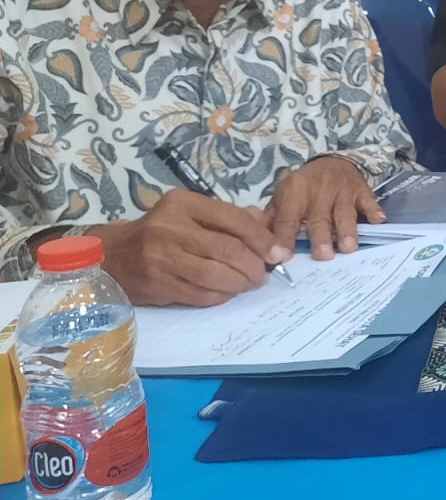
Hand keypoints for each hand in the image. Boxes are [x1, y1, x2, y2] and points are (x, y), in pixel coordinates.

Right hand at [96, 190, 285, 306]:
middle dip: (254, 266)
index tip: (278, 253)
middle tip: (263, 274)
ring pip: (215, 275)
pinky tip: (227, 292)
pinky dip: (221, 295)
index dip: (262, 239)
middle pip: (228, 250)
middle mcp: (170, 228)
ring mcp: (161, 257)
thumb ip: (230, 218)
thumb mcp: (192, 213)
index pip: (234, 220)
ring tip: (249, 283)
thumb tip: (270, 230)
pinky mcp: (157, 284)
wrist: (114, 255)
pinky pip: (200, 294)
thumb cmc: (162, 231)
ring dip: (240, 283)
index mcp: (184, 203)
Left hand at [266, 156, 384, 260]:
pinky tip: (378, 221)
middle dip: (321, 237)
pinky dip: (374, 211)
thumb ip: (272, 219)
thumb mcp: (283, 197)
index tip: (282, 257)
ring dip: (347, 230)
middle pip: (319, 217)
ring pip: (344, 213)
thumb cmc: (304, 187)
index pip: (287, 217)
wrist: (332, 161)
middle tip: (323, 256)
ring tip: (348, 247)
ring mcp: (343, 191)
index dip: (284, 237)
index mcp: (294, 192)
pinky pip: (369, 201)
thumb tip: (257, 245)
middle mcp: (319, 190)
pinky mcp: (362, 190)